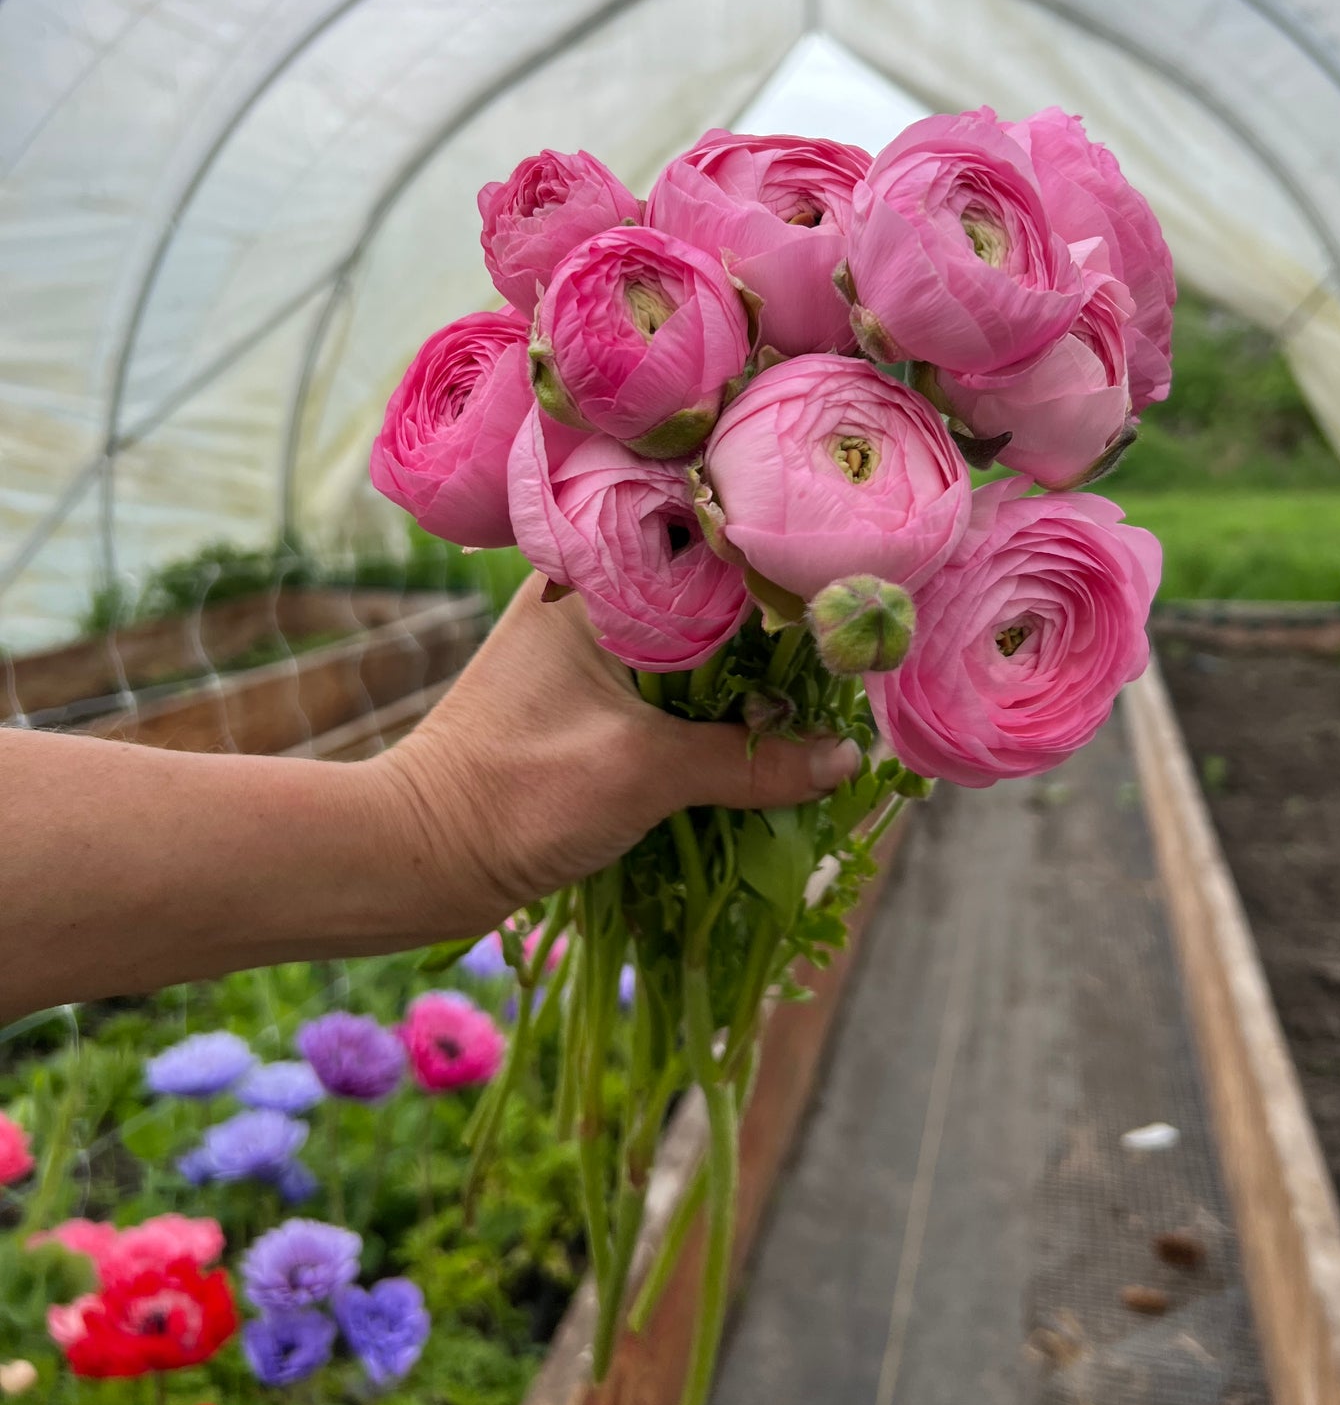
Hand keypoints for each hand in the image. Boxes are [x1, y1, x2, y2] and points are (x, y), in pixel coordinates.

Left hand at [378, 575, 860, 921]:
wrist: (419, 859)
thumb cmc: (517, 795)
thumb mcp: (644, 773)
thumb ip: (750, 761)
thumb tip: (847, 759)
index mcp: (591, 581)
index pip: (704, 545)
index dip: (776, 566)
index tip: (847, 584)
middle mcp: (592, 600)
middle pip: (710, 598)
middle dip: (775, 631)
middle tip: (854, 643)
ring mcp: (591, 654)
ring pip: (697, 650)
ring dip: (751, 678)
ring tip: (829, 689)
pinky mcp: (592, 705)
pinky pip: (676, 693)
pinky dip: (720, 712)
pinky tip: (772, 731)